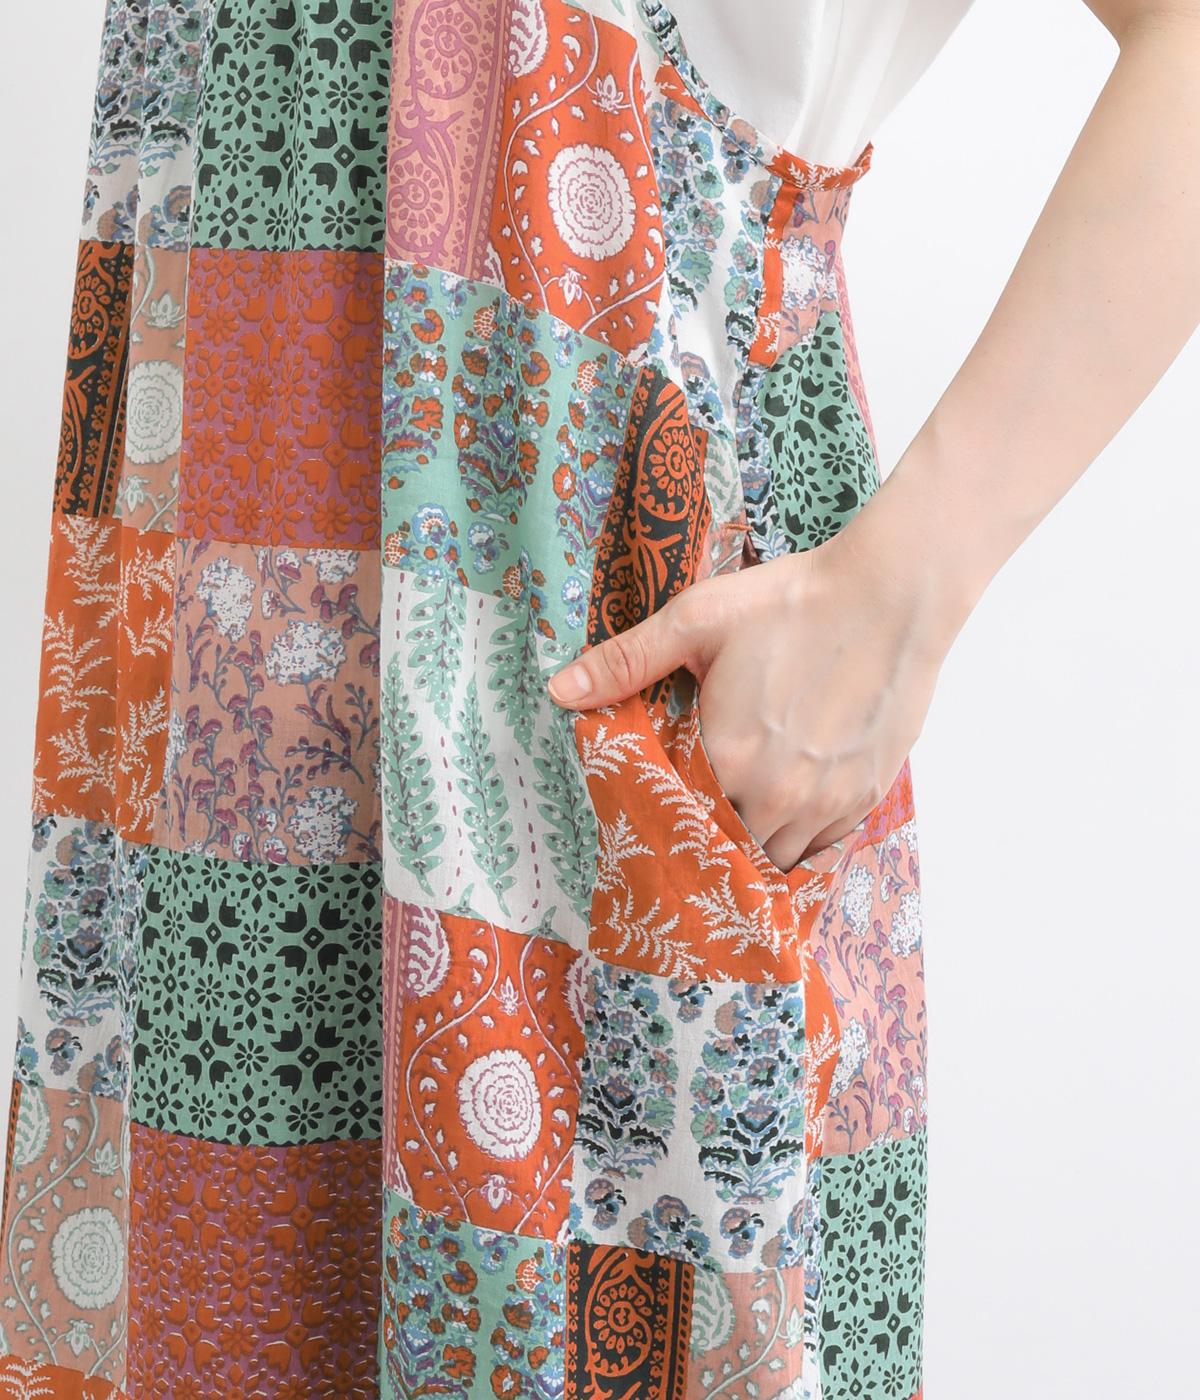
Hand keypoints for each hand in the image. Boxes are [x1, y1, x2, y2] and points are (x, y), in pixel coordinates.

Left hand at [546, 517, 960, 870]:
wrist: (891, 595)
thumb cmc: (791, 603)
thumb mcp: (696, 621)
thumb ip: (626, 662)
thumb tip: (559, 690)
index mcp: (727, 759)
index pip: (681, 822)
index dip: (668, 823)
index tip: (659, 818)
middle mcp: (777, 795)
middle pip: (729, 848)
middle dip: (710, 840)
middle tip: (697, 821)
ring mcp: (827, 801)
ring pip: (778, 857)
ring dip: (756, 844)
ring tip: (741, 820)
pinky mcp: (866, 795)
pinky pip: (824, 847)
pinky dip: (803, 840)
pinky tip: (790, 815)